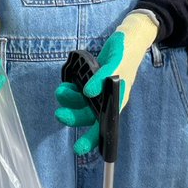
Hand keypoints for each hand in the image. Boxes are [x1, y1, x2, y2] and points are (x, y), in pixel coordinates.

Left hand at [55, 10, 158, 154]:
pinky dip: (70, 90)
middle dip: (73, 117)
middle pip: (88, 116)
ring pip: (80, 104)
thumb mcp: (116, 64)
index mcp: (116, 101)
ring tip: (62, 91)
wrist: (127, 38)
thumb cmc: (126, 53)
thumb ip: (102, 78)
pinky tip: (66, 84)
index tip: (78, 149)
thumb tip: (87, 93)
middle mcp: (106, 99)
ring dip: (69, 101)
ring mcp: (98, 90)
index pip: (104, 126)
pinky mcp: (91, 80)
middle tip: (59, 113)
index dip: (92, 139)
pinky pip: (78, 90)